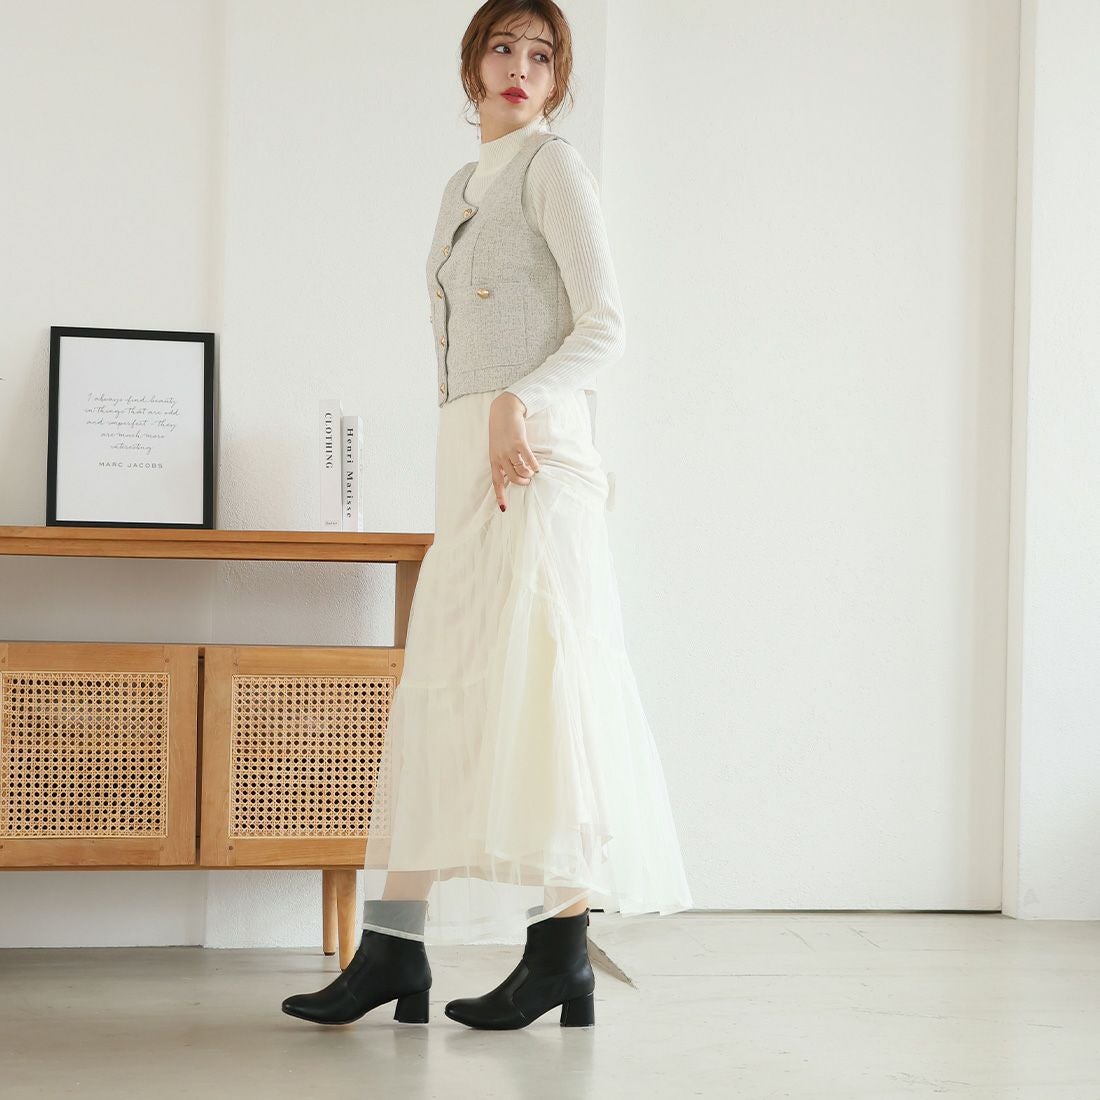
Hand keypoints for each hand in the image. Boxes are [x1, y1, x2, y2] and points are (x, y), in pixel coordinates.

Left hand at [489, 392, 539, 511]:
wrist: (504, 411)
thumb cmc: (501, 431)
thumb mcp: (496, 448)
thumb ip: (501, 461)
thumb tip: (508, 477)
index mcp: (494, 460)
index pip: (496, 482)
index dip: (500, 496)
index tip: (504, 508)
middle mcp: (500, 457)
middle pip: (512, 479)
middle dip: (521, 483)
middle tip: (527, 481)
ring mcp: (509, 450)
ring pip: (521, 471)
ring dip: (528, 475)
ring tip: (531, 473)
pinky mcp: (519, 442)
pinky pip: (529, 460)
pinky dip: (534, 466)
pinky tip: (537, 467)